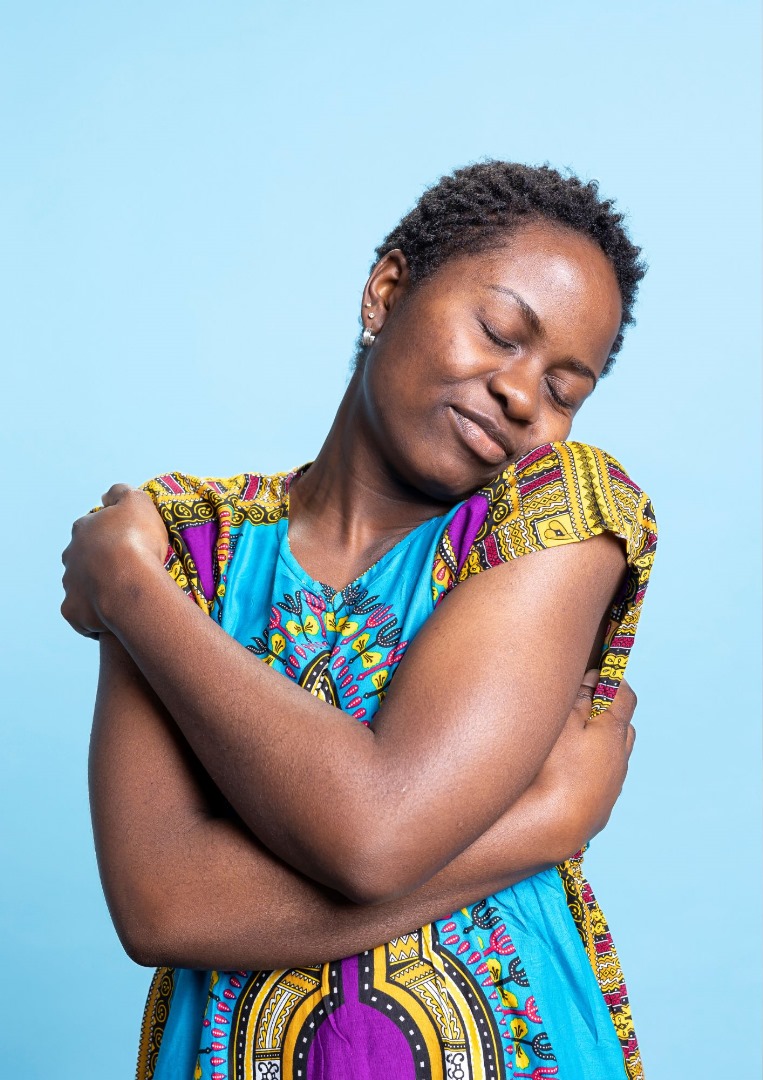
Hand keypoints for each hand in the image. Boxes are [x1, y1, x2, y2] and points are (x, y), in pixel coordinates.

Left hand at [61, 484, 168, 637]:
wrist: (128, 582)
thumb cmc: (135, 540)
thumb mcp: (137, 502)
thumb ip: (121, 493)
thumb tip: (107, 496)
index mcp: (83, 529)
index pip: (92, 527)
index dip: (110, 534)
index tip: (128, 542)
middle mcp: (70, 556)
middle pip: (82, 558)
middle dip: (98, 563)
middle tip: (126, 570)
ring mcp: (69, 585)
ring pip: (80, 587)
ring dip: (96, 590)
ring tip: (122, 597)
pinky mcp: (73, 612)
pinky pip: (81, 616)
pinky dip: (93, 618)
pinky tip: (112, 620)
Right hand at [533, 669, 636, 858]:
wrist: (553, 827)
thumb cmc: (555, 768)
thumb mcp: (563, 722)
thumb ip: (580, 699)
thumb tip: (594, 681)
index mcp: (614, 731)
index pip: (624, 695)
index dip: (613, 680)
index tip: (597, 673)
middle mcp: (620, 757)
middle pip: (624, 725)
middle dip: (608, 711)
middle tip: (583, 704)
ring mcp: (613, 785)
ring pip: (614, 754)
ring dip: (601, 742)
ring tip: (573, 740)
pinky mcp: (602, 807)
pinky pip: (603, 778)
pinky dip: (593, 768)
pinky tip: (569, 772)